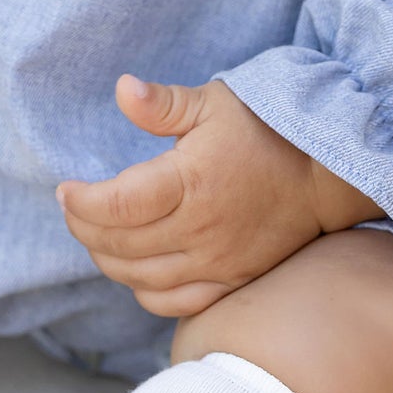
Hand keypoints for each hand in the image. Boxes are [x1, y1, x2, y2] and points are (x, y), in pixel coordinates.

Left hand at [57, 75, 381, 317]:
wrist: (327, 174)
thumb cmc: (267, 130)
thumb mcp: (214, 102)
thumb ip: (163, 103)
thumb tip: (121, 88)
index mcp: (190, 182)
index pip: (115, 206)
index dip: (80, 203)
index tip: (66, 189)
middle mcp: (200, 231)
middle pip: (119, 246)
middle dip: (84, 229)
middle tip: (74, 208)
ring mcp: (216, 264)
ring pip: (139, 280)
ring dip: (108, 260)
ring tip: (97, 234)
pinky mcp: (231, 282)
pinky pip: (173, 303)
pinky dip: (143, 292)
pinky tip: (135, 268)